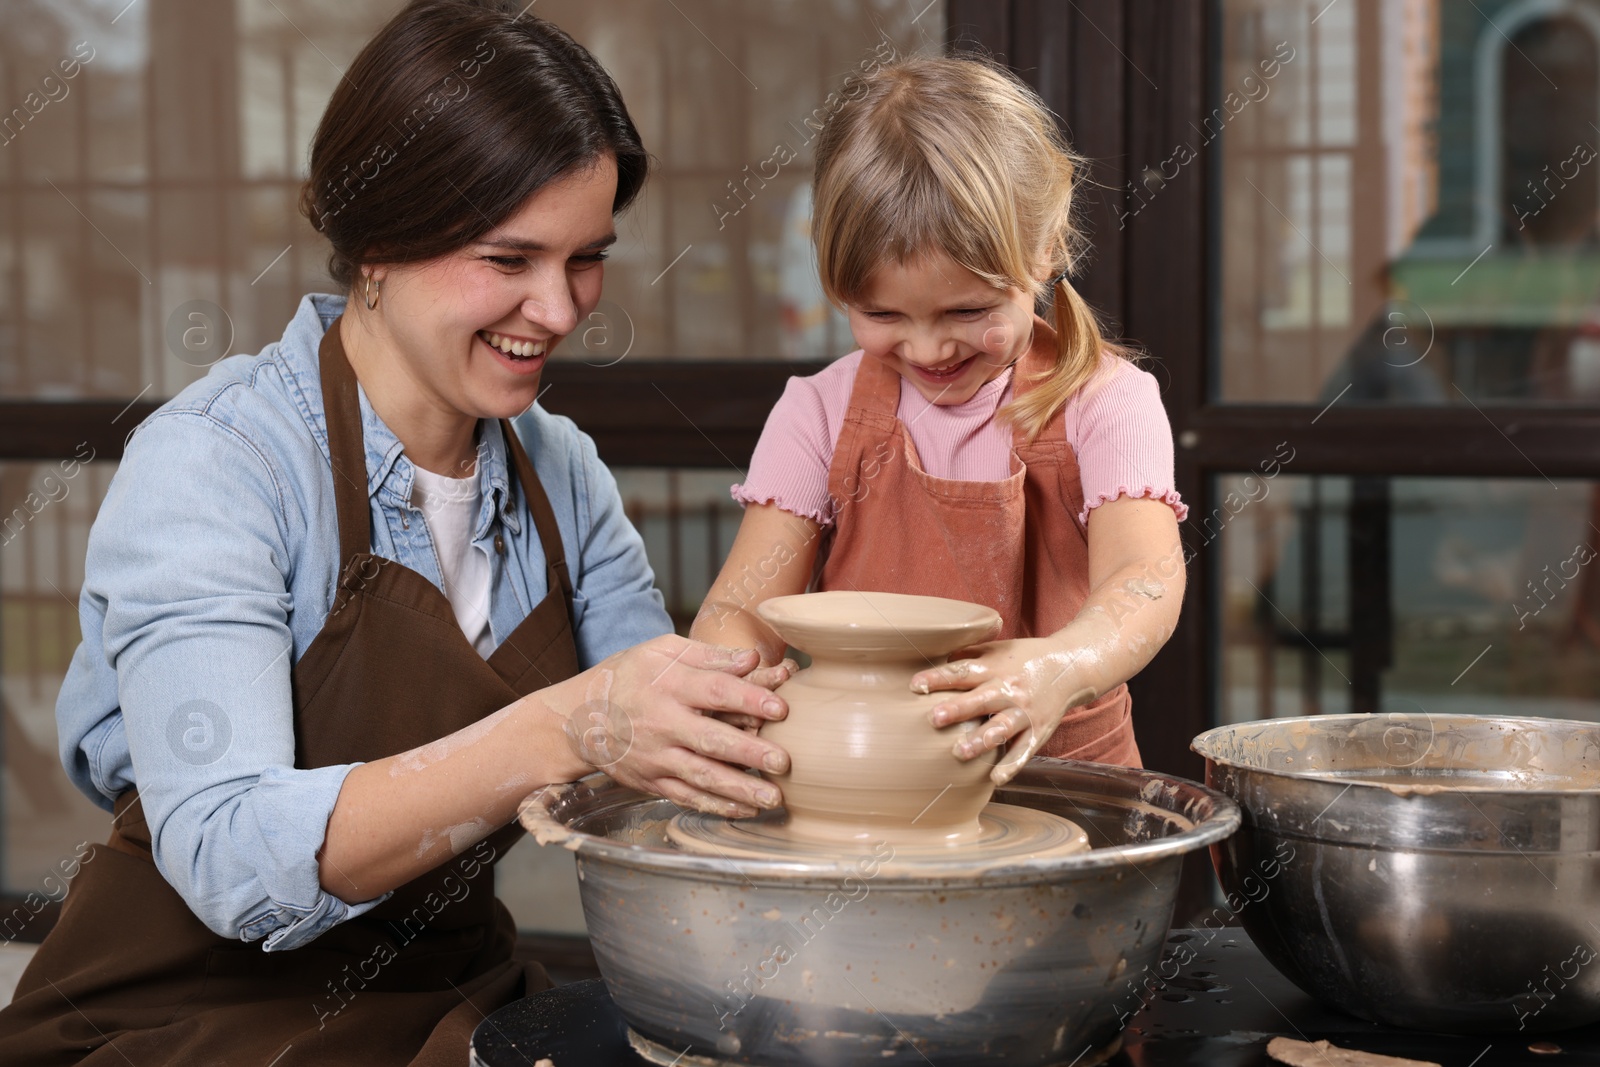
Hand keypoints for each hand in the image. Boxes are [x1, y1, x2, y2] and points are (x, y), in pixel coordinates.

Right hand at [553, 636, 791, 817]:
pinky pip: (687, 796)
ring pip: (702, 776)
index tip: (781, 708)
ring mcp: (656, 757)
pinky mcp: (652, 781)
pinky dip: (716, 806)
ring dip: (739, 790)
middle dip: (749, 753)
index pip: (714, 691)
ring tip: (773, 799)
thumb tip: (753, 658)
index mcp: (669, 684)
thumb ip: (709, 656)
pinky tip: (745, 810)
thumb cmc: (630, 676)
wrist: (579, 718)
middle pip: (711, 739)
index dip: (748, 699)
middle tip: (784, 762)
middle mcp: (663, 723)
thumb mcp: (661, 651)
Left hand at [911, 639, 1097, 785]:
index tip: (915, 685)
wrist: (1071, 666)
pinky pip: (1024, 751)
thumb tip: (931, 659)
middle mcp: (1009, 690)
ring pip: (1002, 728)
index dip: (939, 678)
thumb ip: (967, 655)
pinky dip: (1011, 765)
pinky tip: (995, 779)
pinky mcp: (1038, 731)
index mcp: (994, 667)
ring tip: (960, 752)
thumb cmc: (1024, 657)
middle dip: (957, 710)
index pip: (962, 672)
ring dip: (981, 741)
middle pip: (980, 700)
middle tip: (933, 719)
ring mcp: (1024, 712)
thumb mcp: (996, 649)